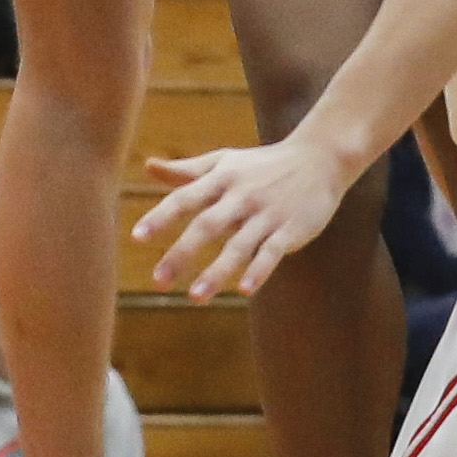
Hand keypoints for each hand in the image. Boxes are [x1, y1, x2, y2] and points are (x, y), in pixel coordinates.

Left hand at [136, 135, 363, 300]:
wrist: (319, 158)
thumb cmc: (262, 165)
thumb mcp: (224, 161)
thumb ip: (186, 170)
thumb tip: (147, 166)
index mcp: (222, 180)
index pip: (185, 198)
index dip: (161, 217)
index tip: (137, 238)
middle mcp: (241, 196)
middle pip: (207, 225)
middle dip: (182, 253)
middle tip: (158, 281)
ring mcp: (267, 214)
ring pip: (238, 245)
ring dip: (216, 272)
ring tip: (195, 298)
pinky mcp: (290, 229)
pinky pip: (272, 252)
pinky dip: (259, 270)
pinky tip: (244, 290)